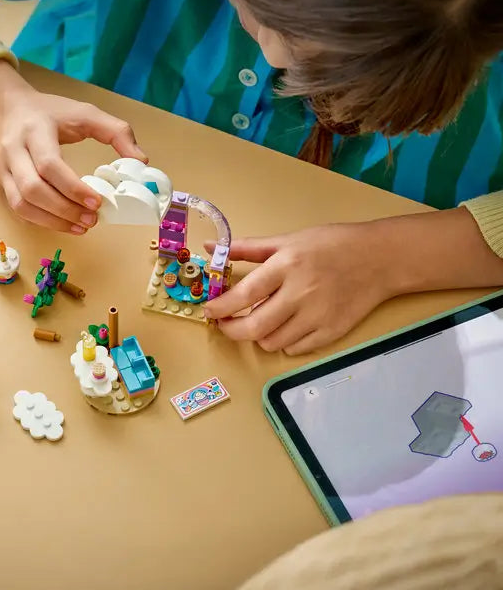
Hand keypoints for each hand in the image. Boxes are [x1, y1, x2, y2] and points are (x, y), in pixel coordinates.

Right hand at [0, 60, 147, 232]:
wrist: (3, 110)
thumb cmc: (48, 112)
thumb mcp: (84, 112)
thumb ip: (116, 131)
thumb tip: (141, 161)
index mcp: (34, 130)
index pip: (49, 165)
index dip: (73, 188)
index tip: (98, 202)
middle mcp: (13, 151)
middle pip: (32, 190)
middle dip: (64, 210)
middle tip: (91, 219)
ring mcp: (2, 171)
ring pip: (21, 205)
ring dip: (52, 222)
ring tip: (80, 227)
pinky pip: (17, 211)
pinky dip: (40, 222)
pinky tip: (62, 223)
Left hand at [202, 222, 394, 354]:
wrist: (380, 258)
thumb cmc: (331, 245)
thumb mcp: (288, 240)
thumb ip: (247, 248)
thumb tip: (210, 248)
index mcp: (287, 266)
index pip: (244, 295)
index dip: (221, 307)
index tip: (209, 311)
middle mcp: (301, 294)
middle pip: (254, 327)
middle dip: (232, 330)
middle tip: (225, 323)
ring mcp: (318, 316)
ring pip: (272, 342)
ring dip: (258, 336)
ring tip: (259, 321)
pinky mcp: (332, 332)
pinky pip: (295, 349)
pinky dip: (283, 342)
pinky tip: (284, 326)